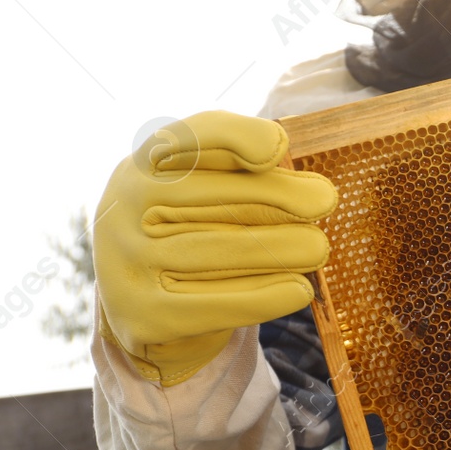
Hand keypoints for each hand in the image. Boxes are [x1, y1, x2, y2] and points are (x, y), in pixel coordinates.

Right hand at [93, 111, 336, 385]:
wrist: (141, 309)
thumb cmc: (189, 232)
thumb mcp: (199, 193)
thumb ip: (244, 176)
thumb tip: (310, 192)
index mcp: (142, 166)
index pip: (186, 139)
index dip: (232, 135)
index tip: (278, 147)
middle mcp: (124, 208)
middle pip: (212, 196)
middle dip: (277, 196)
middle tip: (326, 200)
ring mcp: (129, 262)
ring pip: (218, 250)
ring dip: (280, 248)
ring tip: (319, 247)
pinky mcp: (144, 313)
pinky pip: (216, 303)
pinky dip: (265, 296)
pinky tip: (300, 290)